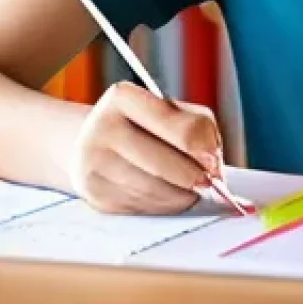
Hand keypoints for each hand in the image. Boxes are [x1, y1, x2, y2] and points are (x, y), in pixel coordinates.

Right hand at [67, 81, 222, 214]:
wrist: (88, 142)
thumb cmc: (140, 124)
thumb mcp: (168, 109)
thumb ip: (198, 126)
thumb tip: (213, 163)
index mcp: (123, 97)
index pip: (178, 126)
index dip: (203, 148)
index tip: (214, 160)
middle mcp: (103, 127)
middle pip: (163, 164)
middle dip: (194, 178)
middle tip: (210, 183)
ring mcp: (94, 163)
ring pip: (154, 190)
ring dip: (181, 195)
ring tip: (191, 189)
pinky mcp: (95, 194)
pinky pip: (141, 206)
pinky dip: (164, 205)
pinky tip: (169, 195)